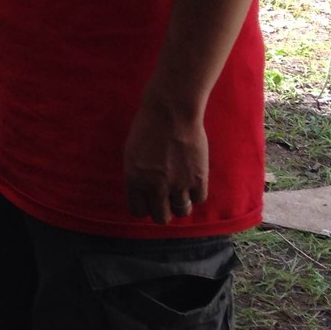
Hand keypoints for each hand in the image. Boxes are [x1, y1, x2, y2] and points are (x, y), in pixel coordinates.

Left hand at [123, 90, 209, 224]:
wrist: (171, 112)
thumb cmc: (147, 127)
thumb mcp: (131, 153)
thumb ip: (136, 176)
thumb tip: (143, 194)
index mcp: (134, 179)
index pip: (137, 211)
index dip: (144, 207)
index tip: (148, 201)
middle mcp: (155, 186)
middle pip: (161, 217)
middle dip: (163, 210)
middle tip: (166, 200)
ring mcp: (178, 184)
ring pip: (182, 211)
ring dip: (180, 203)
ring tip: (180, 191)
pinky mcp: (198, 178)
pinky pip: (199, 199)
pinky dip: (196, 193)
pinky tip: (192, 182)